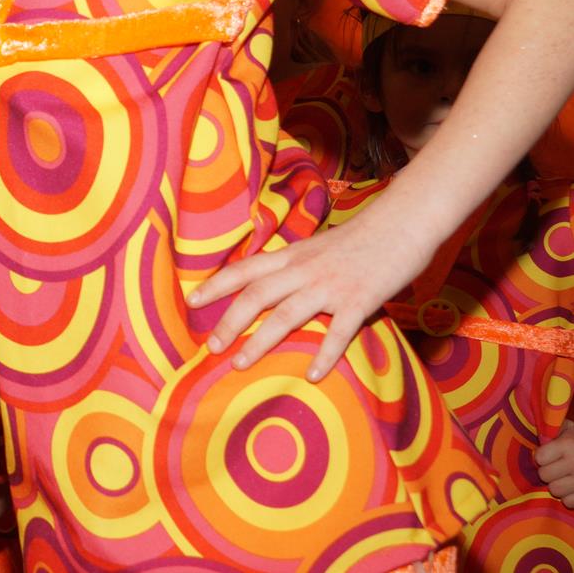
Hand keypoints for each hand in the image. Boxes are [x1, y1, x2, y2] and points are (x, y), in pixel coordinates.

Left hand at [185, 208, 431, 380]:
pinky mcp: (359, 299)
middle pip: (256, 295)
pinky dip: (324, 354)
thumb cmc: (363, 237)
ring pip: (286, 315)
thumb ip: (298, 265)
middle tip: (210, 346)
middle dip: (229, 321)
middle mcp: (304, 269)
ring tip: (240, 364)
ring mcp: (331, 285)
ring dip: (260, 341)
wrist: (404, 221)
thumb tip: (277, 282)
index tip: (191, 300)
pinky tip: (311, 375)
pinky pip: (338, 332)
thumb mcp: (320, 246)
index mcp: (293, 255)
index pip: (245, 269)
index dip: (216, 284)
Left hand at [537, 425, 573, 507]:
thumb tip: (531, 434)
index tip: (549, 454)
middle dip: (548, 471)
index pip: (539, 458)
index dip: (542, 456)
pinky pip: (569, 502)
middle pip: (544, 475)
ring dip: (557, 485)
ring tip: (565, 477)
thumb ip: (553, 431)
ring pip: (555, 491)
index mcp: (569, 445)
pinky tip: (573, 488)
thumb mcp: (570, 429)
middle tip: (557, 467)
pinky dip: (569, 497)